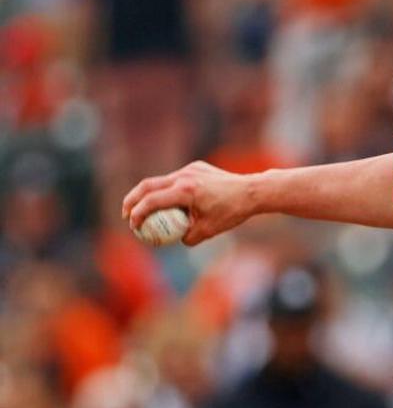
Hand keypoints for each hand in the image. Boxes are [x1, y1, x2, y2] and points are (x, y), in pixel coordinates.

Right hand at [122, 161, 254, 245]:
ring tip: (144, 210)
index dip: (137, 214)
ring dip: (149, 194)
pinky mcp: (197, 167)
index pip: (152, 201)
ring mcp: (190, 169)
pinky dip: (167, 189)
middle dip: (132, 200)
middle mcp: (185, 176)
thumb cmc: (232, 212)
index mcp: (185, 191)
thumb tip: (172, 239)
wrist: (252, 191)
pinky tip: (169, 203)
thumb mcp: (208, 231)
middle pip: (148, 185)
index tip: (132, 226)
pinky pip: (176, 178)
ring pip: (161, 180)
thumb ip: (186, 237)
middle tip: (126, 215)